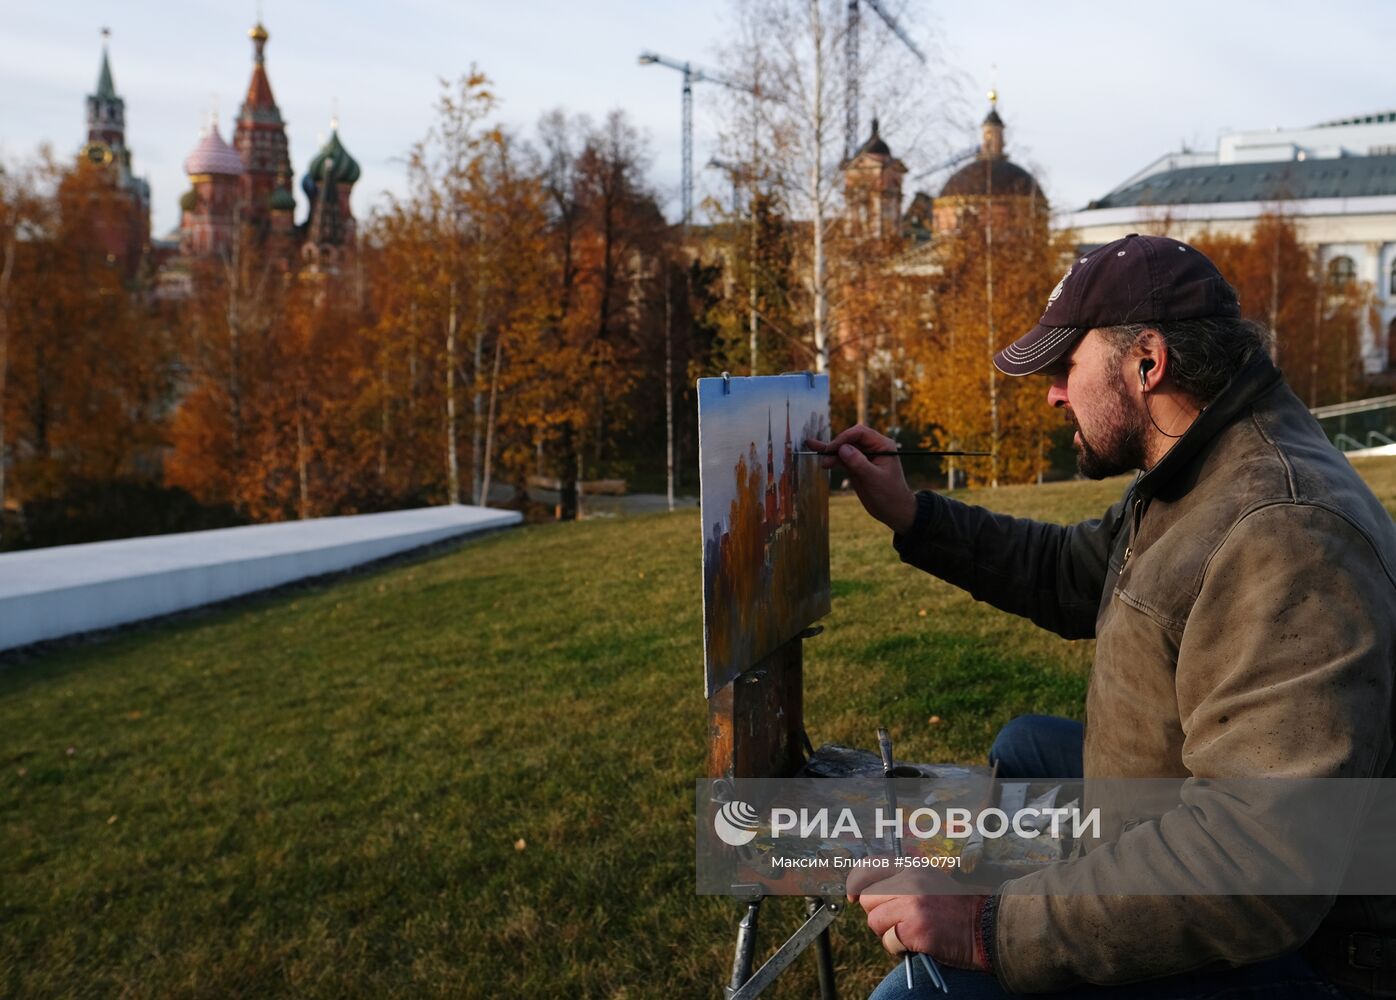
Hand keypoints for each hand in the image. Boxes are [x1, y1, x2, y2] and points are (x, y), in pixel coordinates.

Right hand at [804, 425, 918, 533]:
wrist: (894, 511)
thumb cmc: (889, 494)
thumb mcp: (874, 479)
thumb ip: (858, 462)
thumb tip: (843, 448)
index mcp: (882, 445)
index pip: (860, 433)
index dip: (844, 438)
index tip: (832, 449)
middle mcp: (873, 448)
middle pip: (850, 438)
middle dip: (835, 445)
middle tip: (823, 455)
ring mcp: (863, 457)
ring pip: (844, 448)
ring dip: (829, 450)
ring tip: (811, 447)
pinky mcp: (856, 466)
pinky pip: (842, 459)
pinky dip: (832, 458)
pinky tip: (819, 455)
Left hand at [846, 865, 988, 970]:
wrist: (984, 927)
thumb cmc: (955, 908)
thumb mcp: (930, 881)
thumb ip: (901, 882)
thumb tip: (866, 893)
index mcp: (912, 868)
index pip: (869, 867)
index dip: (855, 883)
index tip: (852, 896)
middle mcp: (910, 883)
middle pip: (867, 899)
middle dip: (877, 914)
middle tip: (897, 922)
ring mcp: (912, 906)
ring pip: (875, 922)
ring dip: (888, 933)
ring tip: (910, 932)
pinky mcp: (915, 929)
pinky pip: (889, 941)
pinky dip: (898, 948)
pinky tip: (917, 942)